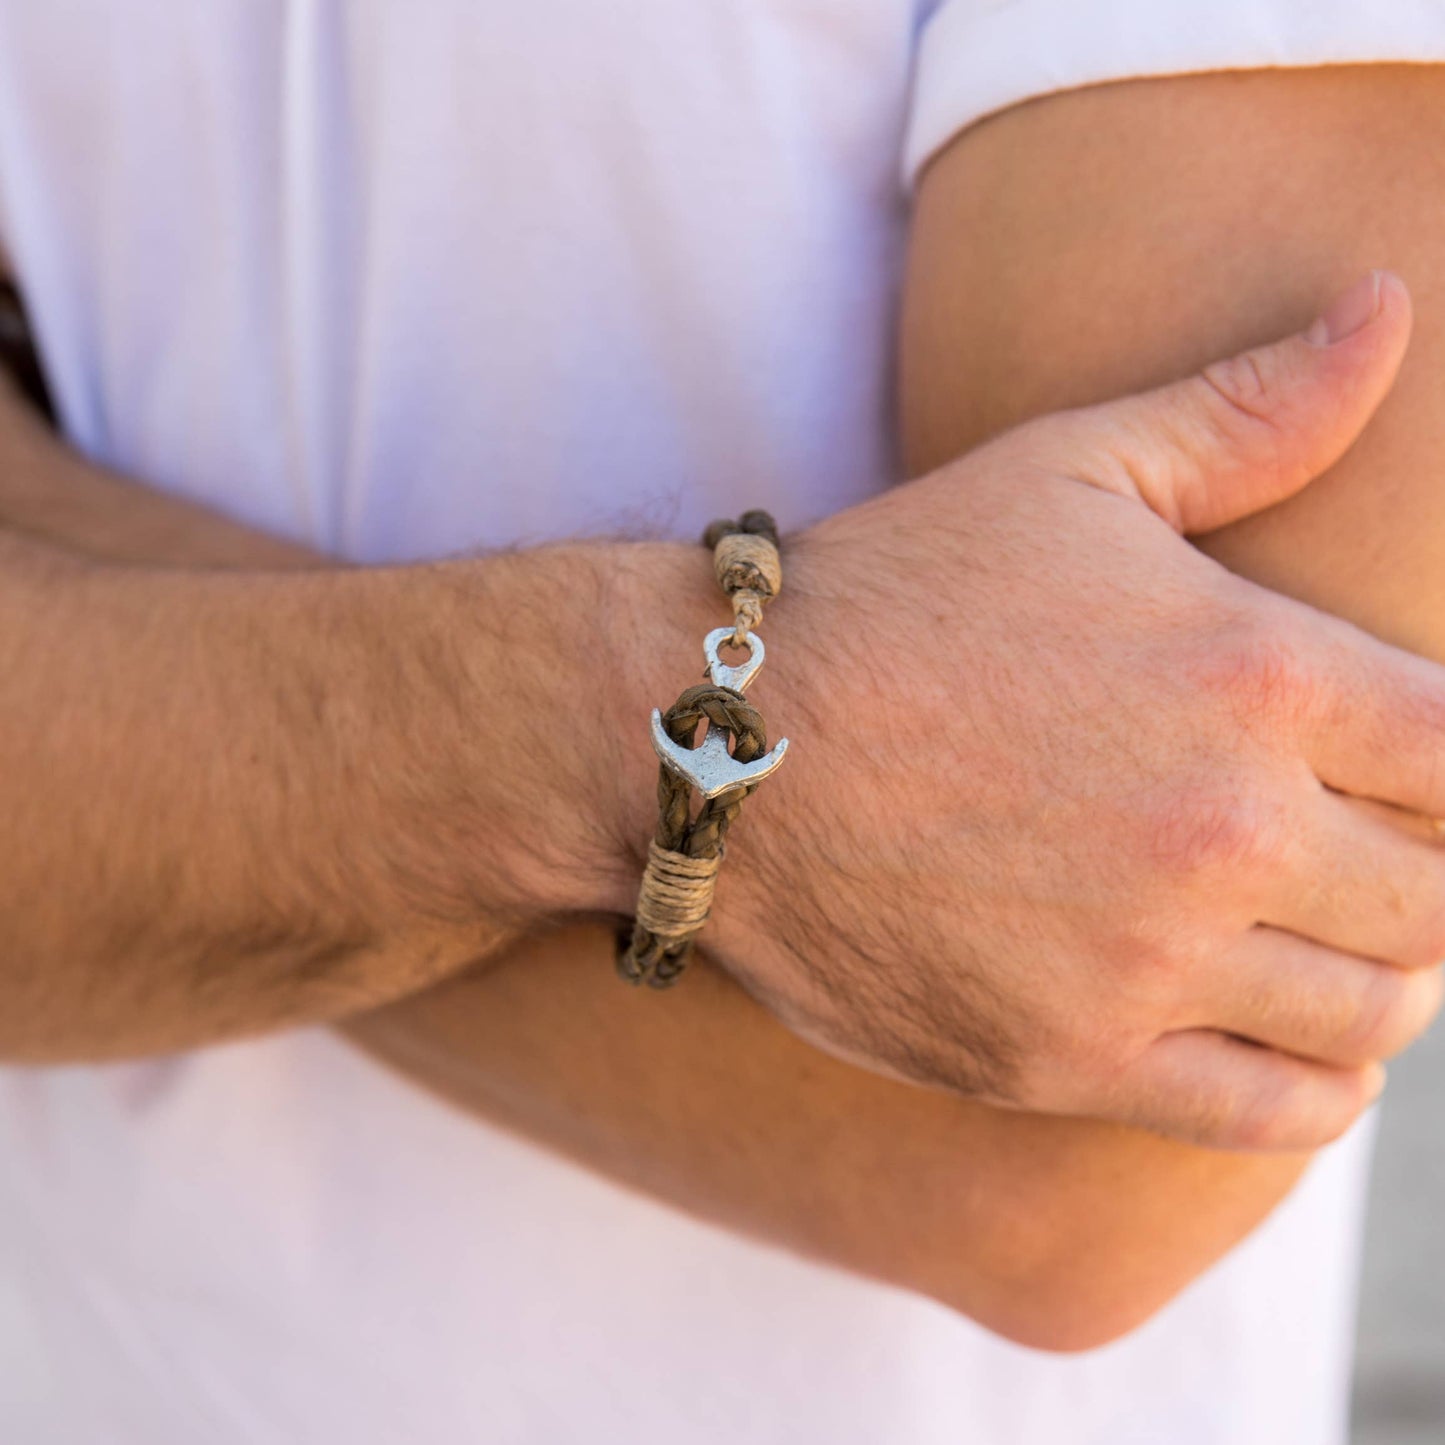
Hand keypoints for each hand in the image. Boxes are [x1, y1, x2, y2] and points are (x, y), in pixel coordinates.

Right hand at [707, 271, 1444, 1149]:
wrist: (718, 742)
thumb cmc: (893, 597)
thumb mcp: (1067, 471)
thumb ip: (1249, 409)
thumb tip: (1386, 307)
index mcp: (1252, 674)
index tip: (1413, 774)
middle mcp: (1222, 828)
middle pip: (1438, 895)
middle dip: (1425, 875)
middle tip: (1374, 859)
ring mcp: (1145, 961)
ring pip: (1371, 1010)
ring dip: (1383, 978)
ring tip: (1341, 945)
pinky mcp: (1067, 1059)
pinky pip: (1269, 1109)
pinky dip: (1316, 1086)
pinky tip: (1297, 1044)